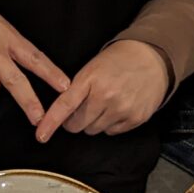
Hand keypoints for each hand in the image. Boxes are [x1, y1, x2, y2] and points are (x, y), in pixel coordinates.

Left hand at [36, 40, 169, 142]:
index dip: (51, 122)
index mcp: (91, 79)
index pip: (65, 105)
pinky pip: (112, 132)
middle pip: (78, 125)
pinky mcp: (135, 118)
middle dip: (75, 121)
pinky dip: (111, 124)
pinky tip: (118, 108)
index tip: (40, 135)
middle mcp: (106, 96)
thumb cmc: (118, 61)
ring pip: (93, 130)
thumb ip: (76, 89)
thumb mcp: (93, 67)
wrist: (153, 57)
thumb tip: (62, 115)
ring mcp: (122, 109)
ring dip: (93, 122)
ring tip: (104, 104)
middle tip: (83, 109)